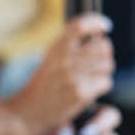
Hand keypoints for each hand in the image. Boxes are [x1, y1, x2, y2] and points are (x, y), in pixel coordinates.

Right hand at [2, 14, 114, 134]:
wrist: (26, 112)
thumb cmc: (43, 84)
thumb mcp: (51, 59)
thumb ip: (70, 46)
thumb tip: (102, 37)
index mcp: (56, 47)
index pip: (80, 25)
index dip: (97, 22)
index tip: (106, 26)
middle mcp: (64, 58)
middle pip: (103, 46)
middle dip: (105, 54)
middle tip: (96, 63)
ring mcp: (73, 75)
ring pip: (108, 64)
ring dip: (103, 72)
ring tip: (90, 78)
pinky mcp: (81, 92)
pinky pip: (106, 82)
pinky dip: (101, 86)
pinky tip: (89, 90)